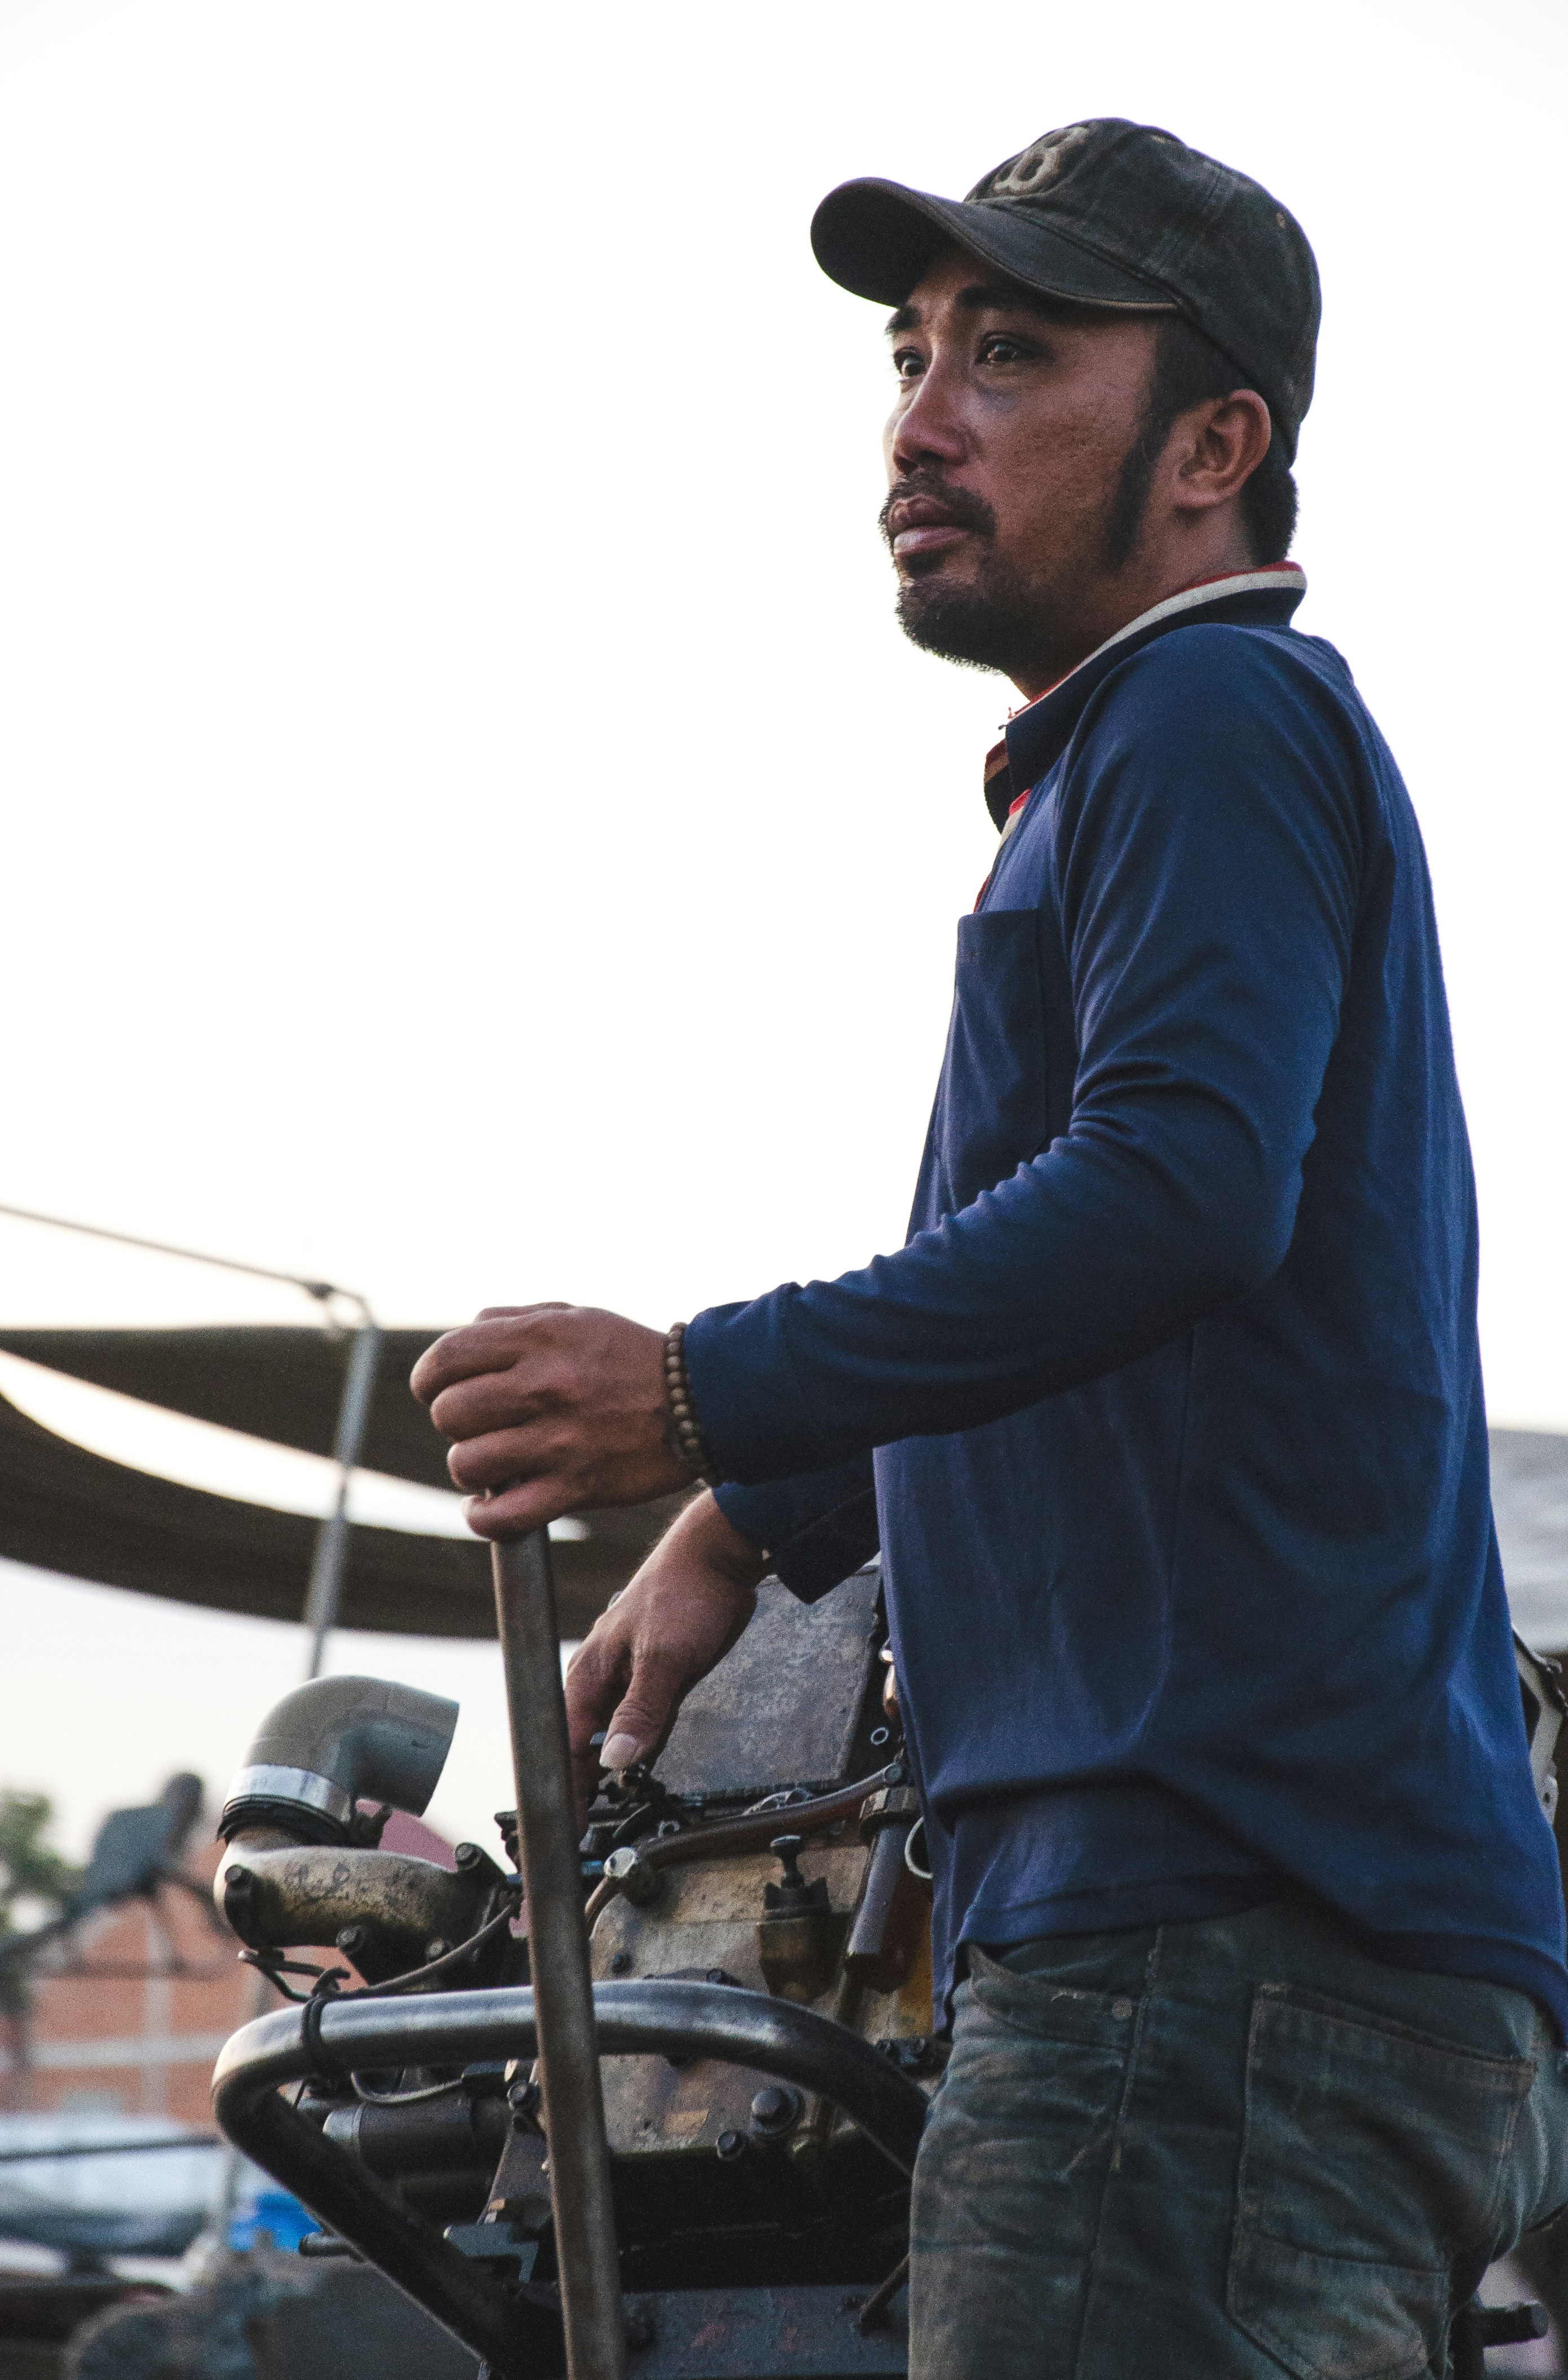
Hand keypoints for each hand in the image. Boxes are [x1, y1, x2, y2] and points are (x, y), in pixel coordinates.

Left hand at [410, 1303, 692, 1538]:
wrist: (705, 1401)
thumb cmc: (632, 1357)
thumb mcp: (577, 1317)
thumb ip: (515, 1320)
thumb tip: (464, 1336)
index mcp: (540, 1338)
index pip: (446, 1359)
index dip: (429, 1379)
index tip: (438, 1390)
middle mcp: (544, 1386)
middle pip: (451, 1413)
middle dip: (456, 1423)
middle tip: (480, 1426)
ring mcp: (560, 1440)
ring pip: (468, 1463)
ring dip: (472, 1467)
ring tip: (493, 1463)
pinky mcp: (577, 1487)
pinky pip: (502, 1516)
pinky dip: (483, 1517)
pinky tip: (487, 1506)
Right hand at [564, 1491, 767, 1816]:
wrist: (720, 1557)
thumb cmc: (685, 1592)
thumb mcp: (664, 1658)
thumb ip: (641, 1712)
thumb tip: (615, 1763)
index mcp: (588, 1675)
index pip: (565, 1748)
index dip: (562, 1792)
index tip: (562, 1833)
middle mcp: (602, 1681)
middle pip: (582, 1749)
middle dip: (577, 1791)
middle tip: (579, 1837)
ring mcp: (629, 1681)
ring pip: (612, 1740)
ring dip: (608, 1775)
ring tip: (598, 1818)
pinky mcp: (657, 1680)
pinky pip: (642, 1726)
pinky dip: (639, 1750)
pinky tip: (638, 1773)